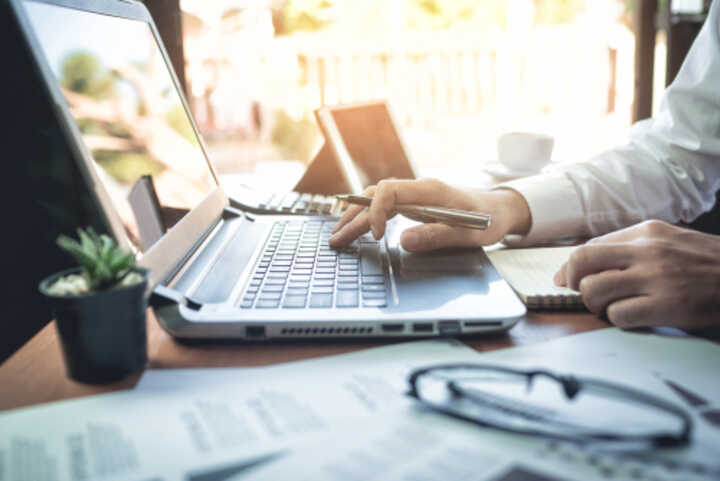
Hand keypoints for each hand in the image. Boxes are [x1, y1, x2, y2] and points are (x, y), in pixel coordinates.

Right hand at [328, 178, 530, 251]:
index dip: (376, 212)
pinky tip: (356, 228)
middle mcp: (418, 189)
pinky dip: (367, 217)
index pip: (389, 191)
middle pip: (375, 197)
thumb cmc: (487, 221)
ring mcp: (414, 195)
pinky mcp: (414, 204)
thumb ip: (437, 236)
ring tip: (339, 235)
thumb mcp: (467, 233)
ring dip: (356, 217)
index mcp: (429, 190)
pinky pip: (384, 206)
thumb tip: (404, 240)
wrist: (499, 210)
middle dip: (354, 218)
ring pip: (376, 200)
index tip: (376, 237)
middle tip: (337, 240)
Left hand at [554, 220, 719, 329]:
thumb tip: (583, 265)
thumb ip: (632, 248)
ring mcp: (657, 278)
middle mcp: (648, 251)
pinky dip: (617, 320)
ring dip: (594, 304)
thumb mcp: (672, 242)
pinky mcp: (668, 306)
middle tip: (583, 294)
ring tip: (609, 308)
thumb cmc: (707, 264)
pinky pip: (619, 315)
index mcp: (647, 232)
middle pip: (582, 262)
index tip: (566, 280)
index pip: (589, 246)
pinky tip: (632, 318)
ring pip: (594, 290)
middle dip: (573, 282)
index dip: (571, 267)